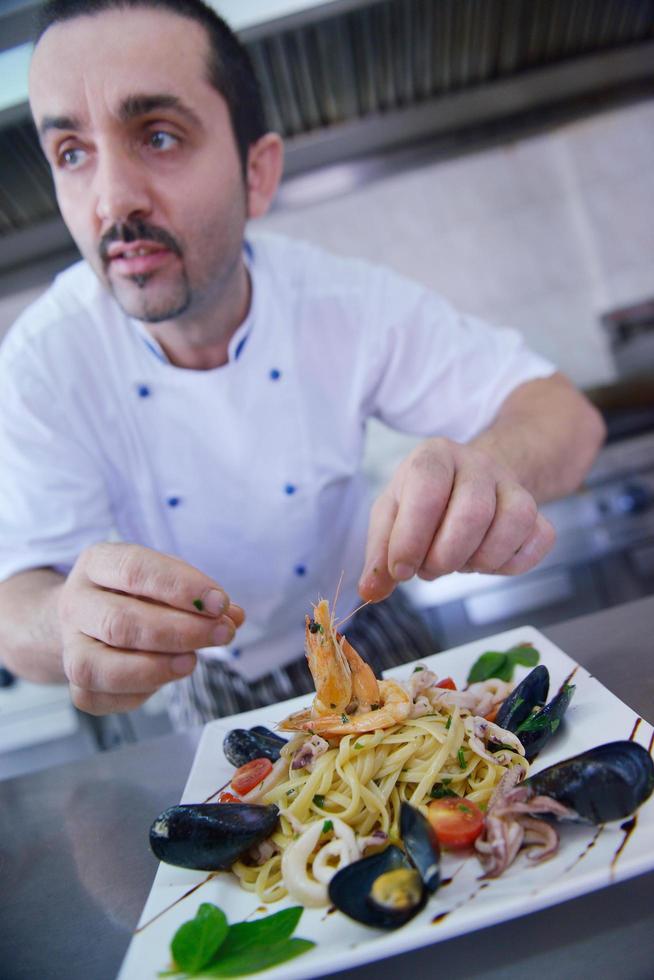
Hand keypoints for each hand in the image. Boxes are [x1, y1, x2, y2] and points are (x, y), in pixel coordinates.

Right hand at [57, 542, 243, 714]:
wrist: (90, 616)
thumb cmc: (136, 593)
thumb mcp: (166, 578)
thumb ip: (198, 595)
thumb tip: (233, 616)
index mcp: (97, 563)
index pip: (135, 569)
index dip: (181, 587)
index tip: (220, 603)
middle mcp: (75, 602)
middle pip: (119, 622)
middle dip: (180, 631)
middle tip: (222, 634)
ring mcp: (69, 644)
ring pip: (97, 667)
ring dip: (155, 668)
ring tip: (193, 662)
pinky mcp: (73, 681)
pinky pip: (96, 697)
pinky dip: (137, 693)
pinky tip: (166, 677)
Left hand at [358, 437, 555, 601]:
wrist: (469, 482)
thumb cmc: (423, 501)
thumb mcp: (391, 517)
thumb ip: (379, 554)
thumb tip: (370, 591)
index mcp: (434, 457)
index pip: (427, 493)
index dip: (412, 539)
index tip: (401, 570)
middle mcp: (477, 464)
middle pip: (473, 514)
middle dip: (446, 557)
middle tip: (430, 568)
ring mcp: (512, 485)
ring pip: (511, 525)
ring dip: (480, 561)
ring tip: (460, 562)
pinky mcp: (536, 510)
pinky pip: (539, 538)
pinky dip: (513, 563)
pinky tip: (489, 561)